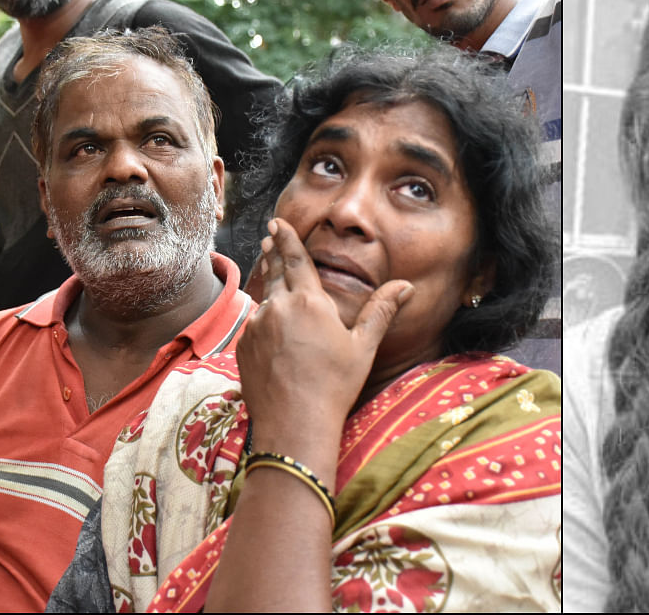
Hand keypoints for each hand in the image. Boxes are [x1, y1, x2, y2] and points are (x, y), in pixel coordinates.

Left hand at [236, 219, 411, 470]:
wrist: (294, 424)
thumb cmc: (334, 385)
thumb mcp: (362, 347)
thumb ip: (380, 310)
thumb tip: (405, 285)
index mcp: (309, 301)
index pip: (295, 259)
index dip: (286, 239)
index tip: (276, 224)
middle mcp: (278, 307)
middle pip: (275, 272)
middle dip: (273, 252)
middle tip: (268, 237)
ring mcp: (257, 327)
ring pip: (264, 300)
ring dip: (269, 287)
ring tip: (271, 277)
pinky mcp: (244, 346)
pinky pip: (255, 325)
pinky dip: (263, 320)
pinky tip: (271, 328)